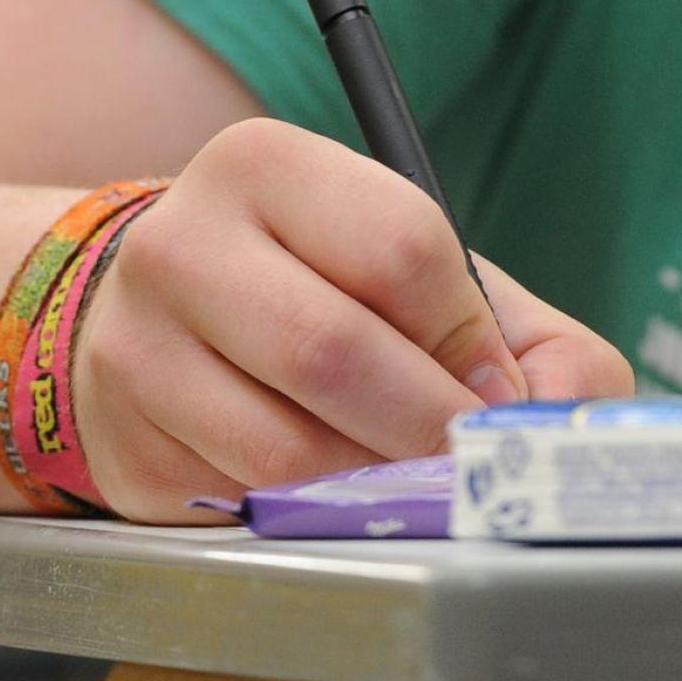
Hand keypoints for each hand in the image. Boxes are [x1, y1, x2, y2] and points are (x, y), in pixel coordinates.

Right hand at [72, 118, 632, 521]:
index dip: (469, 339)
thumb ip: (529, 341)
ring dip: (370, 484)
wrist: (156, 322)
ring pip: (285, 451)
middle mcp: (179, 244)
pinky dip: (307, 515)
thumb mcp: (420, 278)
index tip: (490, 386)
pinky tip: (315, 487)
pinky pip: (243, 505)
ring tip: (393, 474)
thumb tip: (556, 426)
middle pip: (331, 351)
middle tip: (465, 460)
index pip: (400, 248)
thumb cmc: (316, 292)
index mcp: (262, 165)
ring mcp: (134, 348)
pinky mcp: (125, 444)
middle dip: (428, 427)